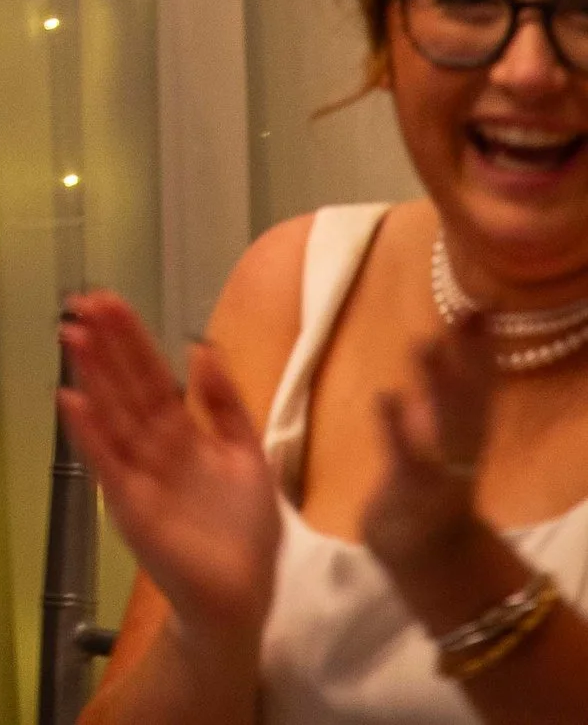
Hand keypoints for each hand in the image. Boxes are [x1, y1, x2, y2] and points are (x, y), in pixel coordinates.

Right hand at [59, 294, 280, 668]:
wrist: (243, 597)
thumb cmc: (247, 533)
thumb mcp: (248, 457)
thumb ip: (227, 405)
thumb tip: (202, 346)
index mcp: (184, 432)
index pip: (151, 374)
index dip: (131, 338)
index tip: (107, 299)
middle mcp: (154, 447)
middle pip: (126, 386)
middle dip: (105, 345)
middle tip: (80, 302)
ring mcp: (138, 473)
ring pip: (112, 414)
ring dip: (91, 376)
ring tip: (71, 335)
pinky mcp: (129, 505)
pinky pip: (106, 462)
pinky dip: (87, 432)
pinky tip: (70, 399)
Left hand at [363, 312, 498, 595]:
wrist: (427, 559)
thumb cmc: (430, 487)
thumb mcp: (445, 439)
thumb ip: (446, 392)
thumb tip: (446, 339)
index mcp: (468, 437)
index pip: (482, 386)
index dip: (482, 349)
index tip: (482, 307)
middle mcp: (461, 453)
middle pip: (471, 401)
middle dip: (471, 359)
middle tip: (466, 313)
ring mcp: (439, 475)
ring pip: (445, 428)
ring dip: (438, 388)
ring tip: (424, 343)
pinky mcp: (410, 495)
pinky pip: (404, 459)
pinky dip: (396, 429)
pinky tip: (384, 395)